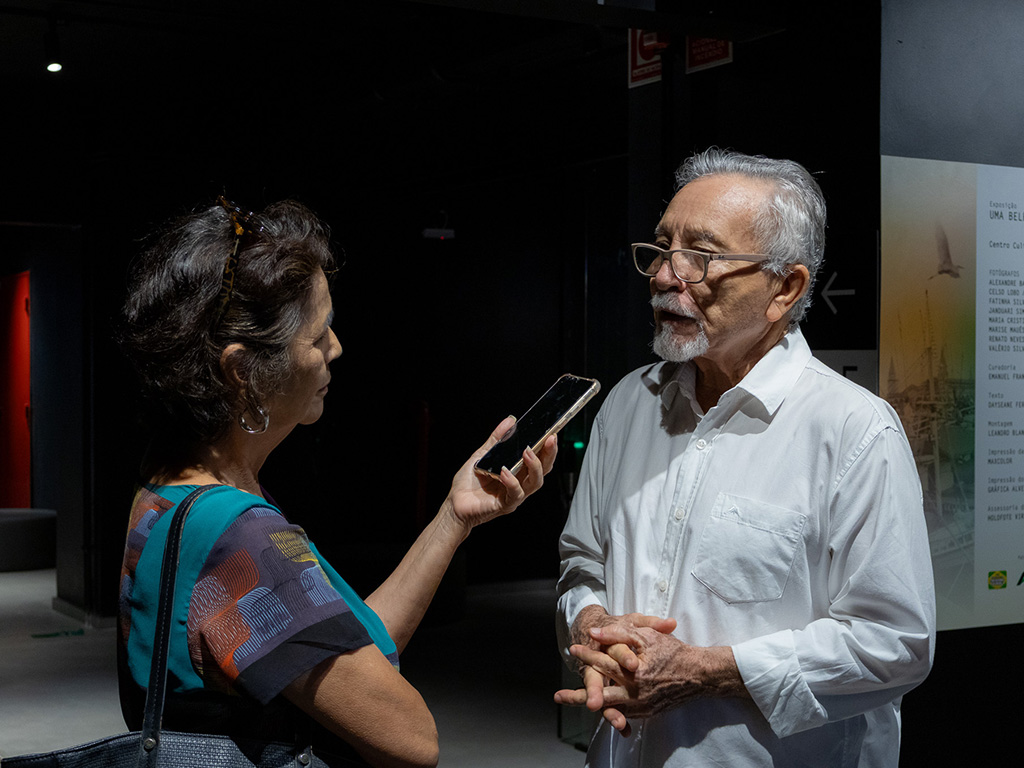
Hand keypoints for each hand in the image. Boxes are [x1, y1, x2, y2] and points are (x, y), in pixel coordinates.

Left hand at [444, 416, 557, 533]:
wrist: (454, 503)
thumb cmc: (468, 483)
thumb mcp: (482, 455)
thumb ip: (497, 439)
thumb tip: (509, 421)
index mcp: (518, 471)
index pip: (540, 459)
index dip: (549, 447)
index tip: (551, 433)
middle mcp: (520, 483)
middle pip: (543, 470)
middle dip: (549, 454)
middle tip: (549, 439)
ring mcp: (514, 495)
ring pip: (535, 482)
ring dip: (534, 466)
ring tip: (527, 452)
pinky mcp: (505, 505)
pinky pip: (515, 494)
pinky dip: (512, 481)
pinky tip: (505, 471)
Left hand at [555, 609, 745, 735]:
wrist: (698, 675)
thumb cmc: (673, 652)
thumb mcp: (646, 635)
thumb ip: (618, 634)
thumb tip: (593, 633)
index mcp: (633, 673)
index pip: (604, 663)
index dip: (587, 655)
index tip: (573, 649)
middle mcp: (634, 694)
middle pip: (600, 695)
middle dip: (578, 695)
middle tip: (558, 696)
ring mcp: (640, 706)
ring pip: (610, 708)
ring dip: (591, 704)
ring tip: (572, 703)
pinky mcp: (646, 712)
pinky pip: (624, 713)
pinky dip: (610, 711)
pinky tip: (600, 708)